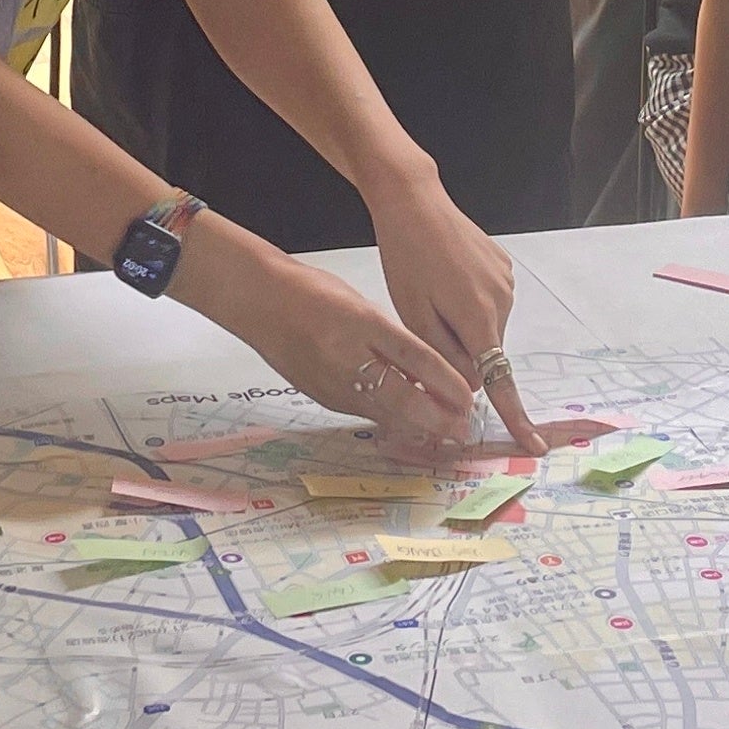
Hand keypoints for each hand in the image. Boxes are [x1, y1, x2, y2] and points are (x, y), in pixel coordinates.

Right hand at [228, 255, 480, 466]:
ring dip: (418, 427)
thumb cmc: (313, 293)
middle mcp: (348, 355)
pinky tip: (409, 427)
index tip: (468, 398)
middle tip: (463, 429)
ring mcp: (332, 381)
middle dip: (437, 419)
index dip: (445, 382)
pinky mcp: (322, 397)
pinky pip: (364, 413)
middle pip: (402, 397)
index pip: (414, 358)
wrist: (259, 301)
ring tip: (444, 435)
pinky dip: (391, 421)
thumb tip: (427, 373)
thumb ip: (392, 338)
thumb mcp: (361, 305)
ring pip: (385, 413)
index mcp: (362, 323)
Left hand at [367, 177, 541, 457]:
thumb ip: (444, 357)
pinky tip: (447, 275)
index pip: (500, 379)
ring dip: (463, 323)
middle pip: (485, 350)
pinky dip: (470, 301)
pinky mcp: (503, 266)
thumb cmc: (405, 259)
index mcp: (478, 317)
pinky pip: (489, 301)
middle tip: (425, 315)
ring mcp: (506, 281)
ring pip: (486, 326)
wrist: (414, 202)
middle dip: (460, 349)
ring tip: (433, 289)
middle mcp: (502, 301)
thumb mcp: (413, 315)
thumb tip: (471, 387)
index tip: (533, 446)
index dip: (515, 415)